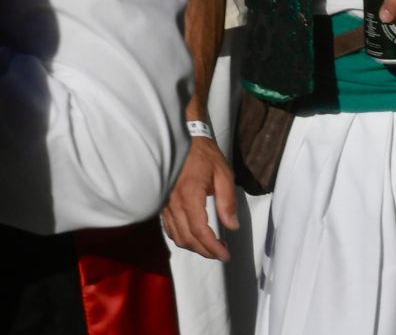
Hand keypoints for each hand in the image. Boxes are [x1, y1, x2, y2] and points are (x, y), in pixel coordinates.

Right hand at [160, 136, 236, 261]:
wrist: (183, 139)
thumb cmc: (205, 155)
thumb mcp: (223, 173)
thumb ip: (227, 200)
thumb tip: (232, 226)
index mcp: (190, 195)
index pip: (199, 230)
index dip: (212, 247)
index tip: (225, 255)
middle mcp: (173, 204)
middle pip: (187, 238)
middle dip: (205, 251)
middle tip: (221, 254)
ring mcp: (165, 205)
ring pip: (176, 236)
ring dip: (193, 247)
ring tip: (211, 248)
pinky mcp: (162, 205)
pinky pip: (170, 228)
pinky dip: (182, 238)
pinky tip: (194, 238)